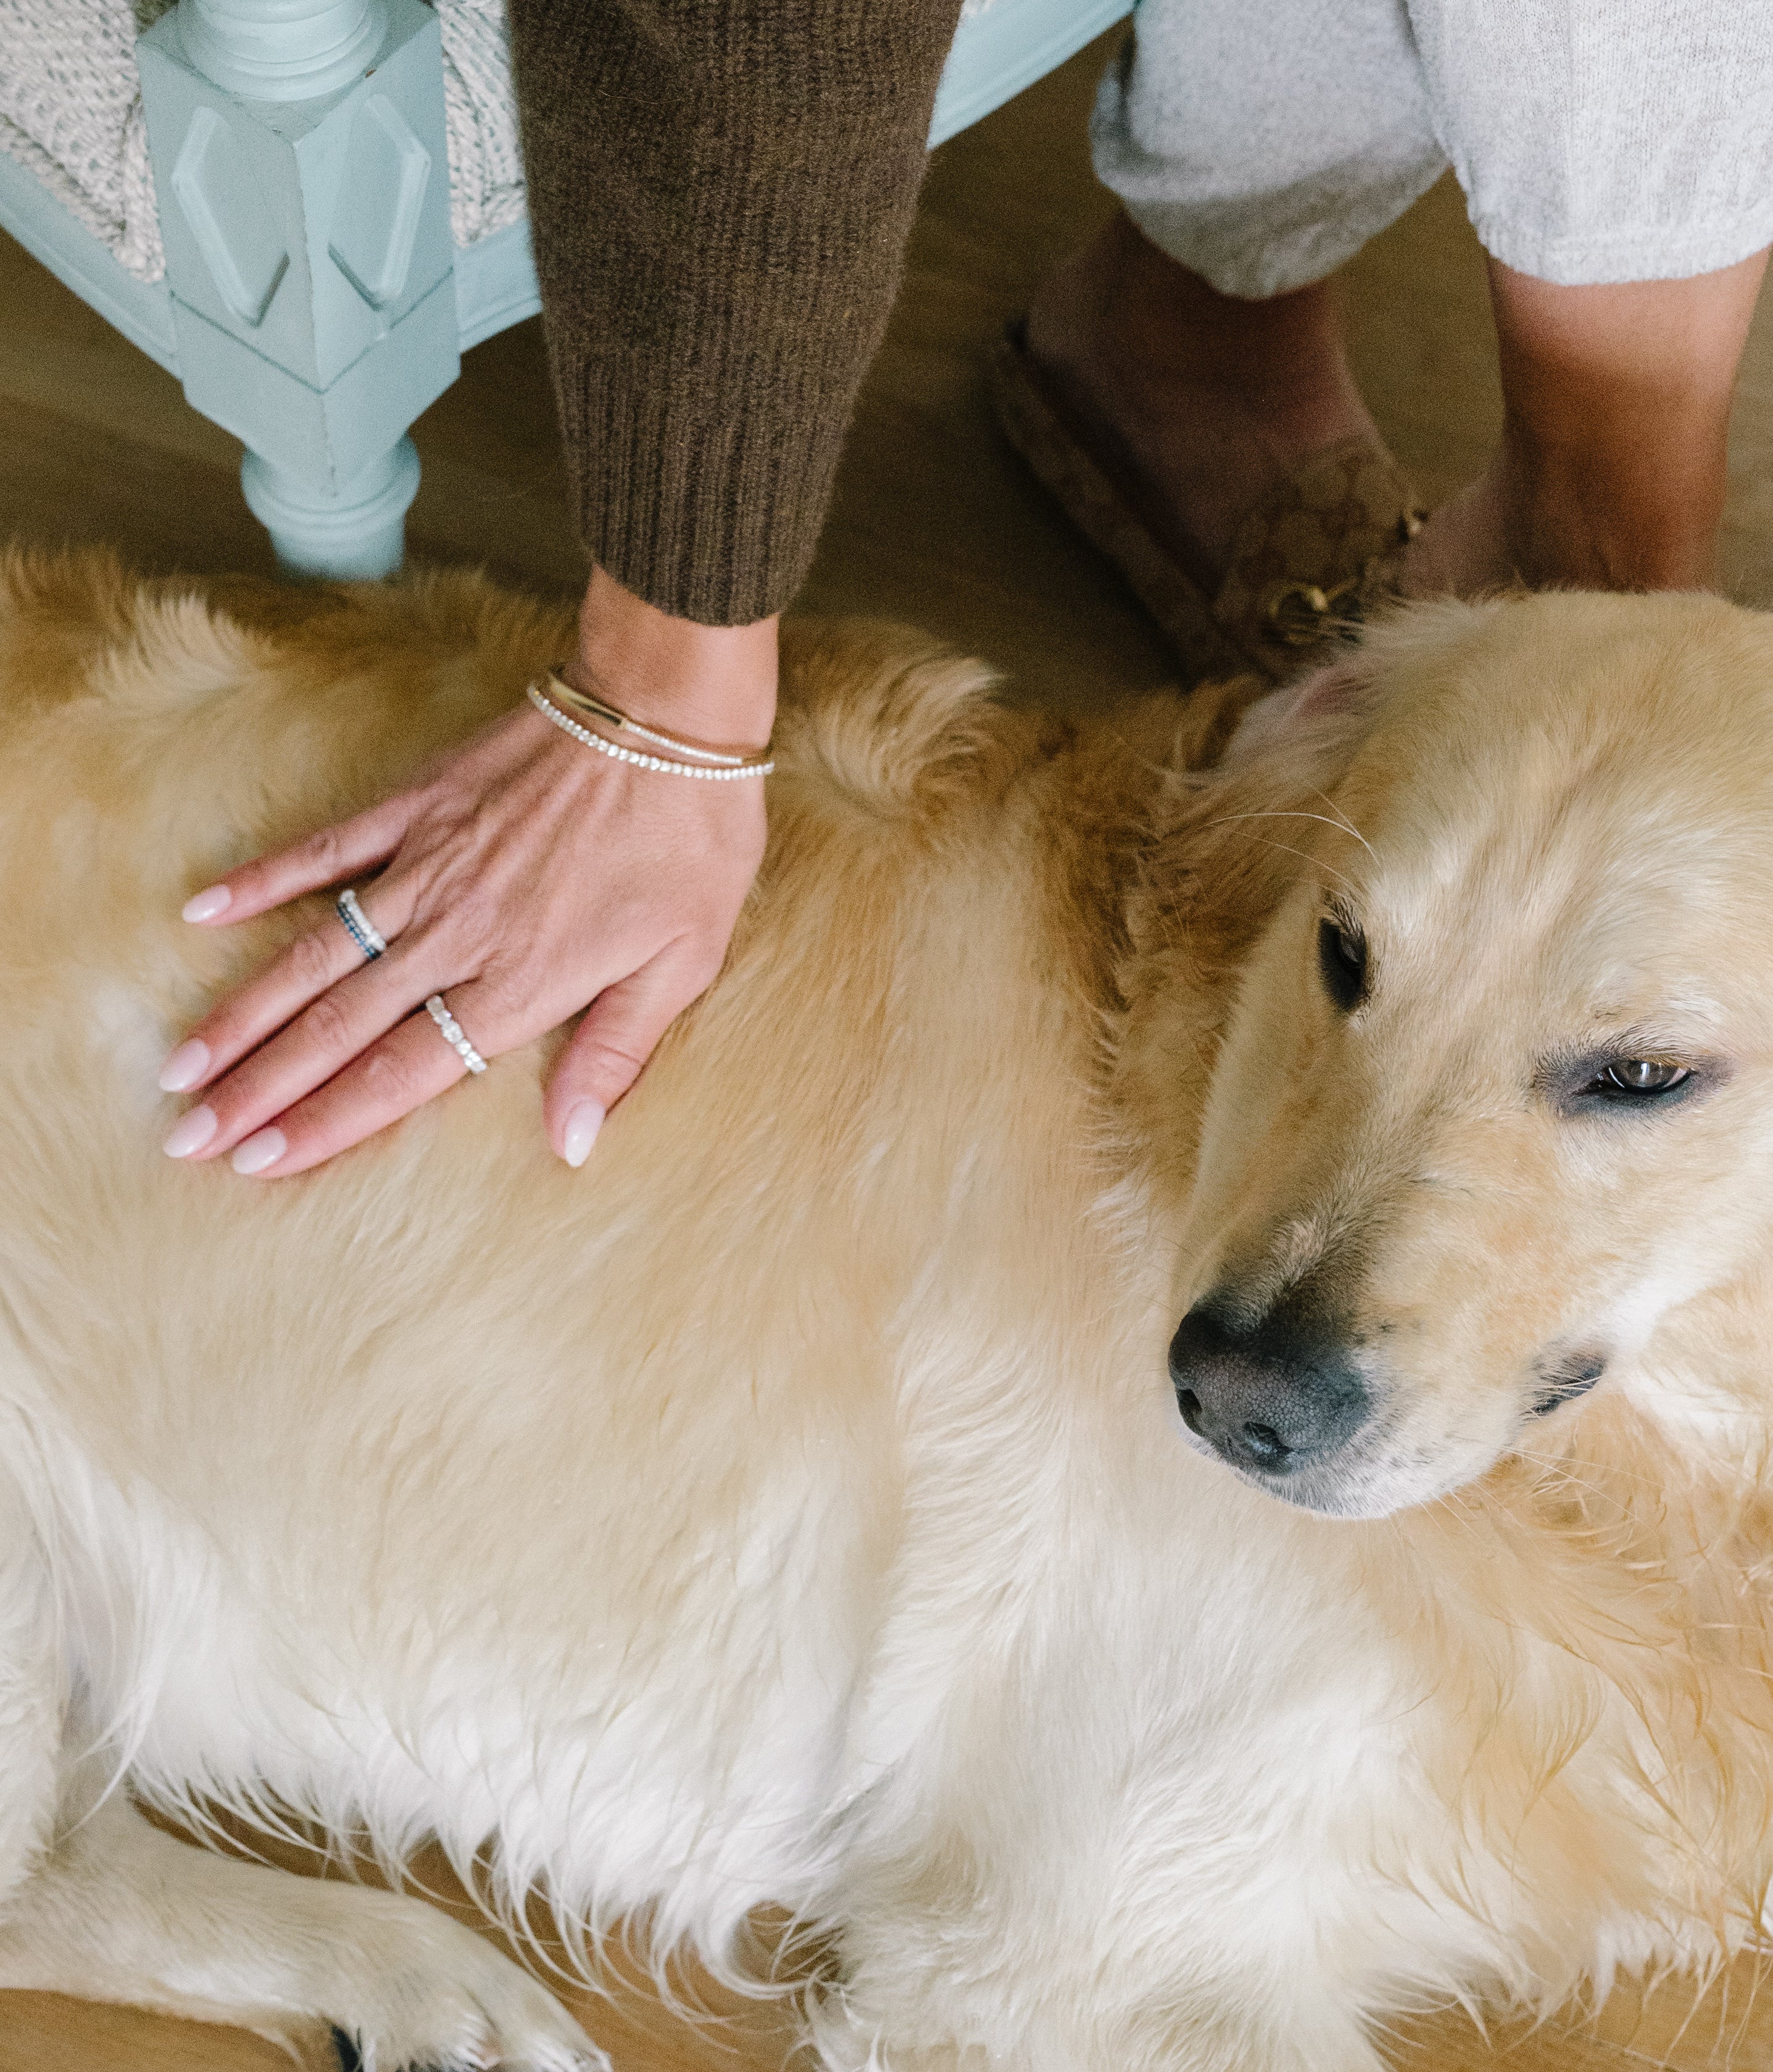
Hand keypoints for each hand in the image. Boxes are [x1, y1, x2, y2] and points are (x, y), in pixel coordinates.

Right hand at [158, 569, 776, 1178]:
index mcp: (521, 983)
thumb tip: (571, 1147)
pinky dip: (262, 878)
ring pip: (315, 954)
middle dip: (259, 1088)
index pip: (403, 1071)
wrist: (668, 717)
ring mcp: (428, 867)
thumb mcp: (683, 964)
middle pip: (339, 1026)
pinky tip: (200, 908)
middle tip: (188, 1137)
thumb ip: (616, 1055)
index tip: (259, 1162)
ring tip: (181, 1064)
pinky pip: (325, 848)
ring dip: (243, 1013)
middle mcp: (458, 934)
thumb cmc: (690, 844)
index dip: (328, 1121)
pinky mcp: (418, 806)